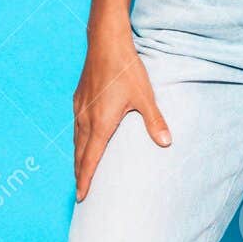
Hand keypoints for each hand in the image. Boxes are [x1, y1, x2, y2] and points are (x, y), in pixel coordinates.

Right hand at [73, 31, 169, 200]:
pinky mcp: (78, 98)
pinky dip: (78, 140)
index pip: (90, 160)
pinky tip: (82, 139)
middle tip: (81, 192)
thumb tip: (167, 143)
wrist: (106, 44)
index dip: (86, 180)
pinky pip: (76, 126)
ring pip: (76, 140)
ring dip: (78, 158)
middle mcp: (85, 119)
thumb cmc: (127, 71)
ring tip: (81, 170)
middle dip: (80, 174)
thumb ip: (154, 121)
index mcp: (100, 124)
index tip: (81, 196)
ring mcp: (79, 109)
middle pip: (79, 154)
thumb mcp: (145, 97)